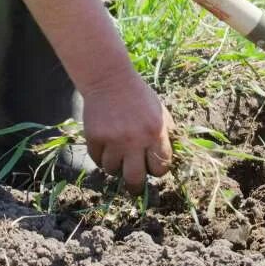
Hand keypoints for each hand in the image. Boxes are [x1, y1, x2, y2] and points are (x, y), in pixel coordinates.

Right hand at [81, 70, 173, 192]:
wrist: (109, 79)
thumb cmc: (139, 97)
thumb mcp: (160, 112)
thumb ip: (167, 135)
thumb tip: (169, 161)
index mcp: (155, 132)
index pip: (160, 168)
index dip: (157, 170)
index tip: (152, 166)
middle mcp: (135, 139)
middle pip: (135, 178)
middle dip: (136, 186)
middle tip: (134, 185)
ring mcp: (113, 139)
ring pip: (113, 171)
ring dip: (116, 167)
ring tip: (117, 156)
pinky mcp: (95, 137)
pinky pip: (97, 160)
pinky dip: (101, 158)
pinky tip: (105, 148)